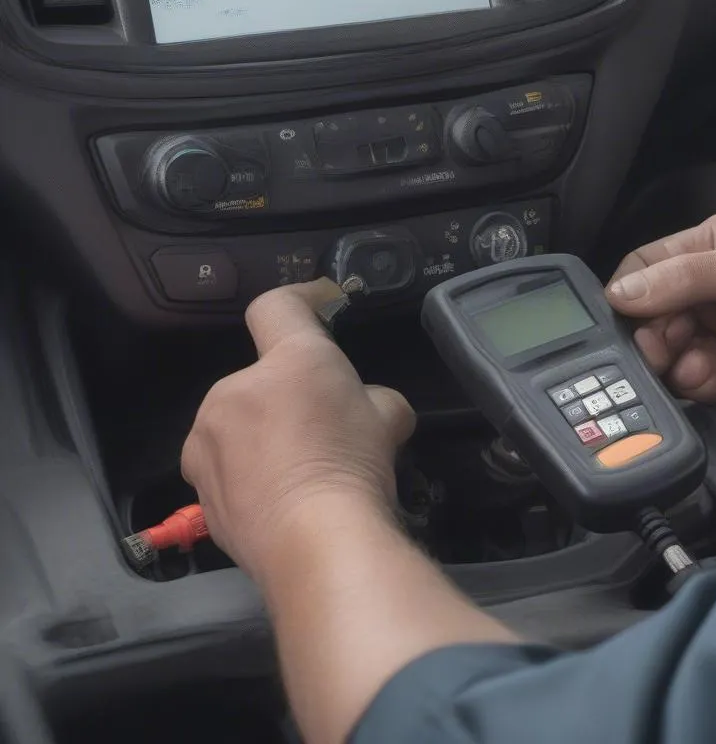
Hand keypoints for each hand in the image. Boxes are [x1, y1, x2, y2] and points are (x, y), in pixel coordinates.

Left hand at [181, 278, 415, 582]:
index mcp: (288, 359)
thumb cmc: (354, 466)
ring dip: (261, 434)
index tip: (321, 304)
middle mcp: (237, 388)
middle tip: (324, 427)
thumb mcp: (390, 418)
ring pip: (237, 422)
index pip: (279, 305)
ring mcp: (209, 437)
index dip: (302, 298)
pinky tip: (276, 498)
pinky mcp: (198, 483)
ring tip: (297, 471)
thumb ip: (373, 398)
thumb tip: (371, 407)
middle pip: (263, 377)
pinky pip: (224, 465)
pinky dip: (245, 473)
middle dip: (288, 395)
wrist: (315, 543)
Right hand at [606, 213, 715, 401]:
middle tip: (665, 354)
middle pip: (651, 313)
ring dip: (679, 364)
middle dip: (656, 338)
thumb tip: (622, 293)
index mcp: (709, 243)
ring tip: (703, 366)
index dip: (630, 297)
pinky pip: (693, 372)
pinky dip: (700, 380)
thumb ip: (682, 278)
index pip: (645, 265)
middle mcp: (708, 281)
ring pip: (670, 348)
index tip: (629, 324)